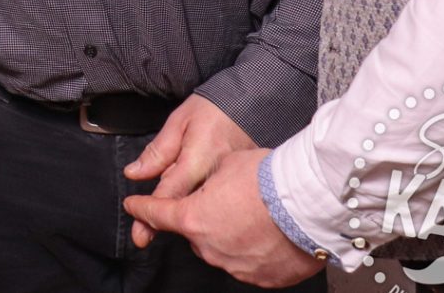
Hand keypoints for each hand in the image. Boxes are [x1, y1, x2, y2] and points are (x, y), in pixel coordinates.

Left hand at [123, 94, 254, 245]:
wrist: (264, 114)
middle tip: (195, 193)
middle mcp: (216, 193)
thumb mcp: (182, 121)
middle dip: (182, 214)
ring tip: (221, 194)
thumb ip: (159, 151)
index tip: (138, 236)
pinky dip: (226, 225)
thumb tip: (133, 173)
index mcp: (196, 167)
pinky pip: (231, 231)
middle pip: (186, 217)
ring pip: (208, 227)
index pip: (165, 199)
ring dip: (205, 220)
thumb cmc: (222, 113)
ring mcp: (238, 207)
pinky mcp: (251, 215)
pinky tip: (235, 208)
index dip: (147, 218)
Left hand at [123, 149, 326, 286]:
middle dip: (202, 219)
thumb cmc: (268, 180)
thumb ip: (206, 181)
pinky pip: (247, 264)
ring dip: (228, 236)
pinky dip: (252, 252)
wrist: (309, 205)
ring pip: (221, 250)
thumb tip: (207, 185)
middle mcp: (209, 247)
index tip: (134, 207)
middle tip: (226, 202)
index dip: (142, 208)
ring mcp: (235, 267)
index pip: (156, 214)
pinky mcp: (262, 278)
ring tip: (253, 217)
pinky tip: (267, 236)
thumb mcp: (225, 165)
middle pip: (194, 233)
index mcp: (192, 218)